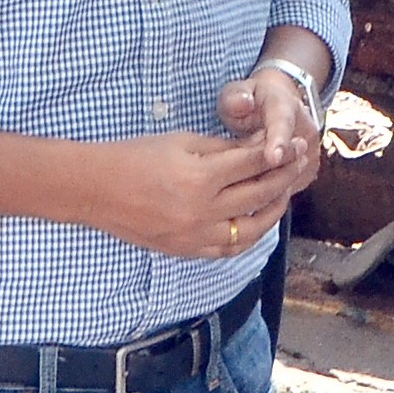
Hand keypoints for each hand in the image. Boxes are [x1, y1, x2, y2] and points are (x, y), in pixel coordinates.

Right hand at [77, 131, 309, 259]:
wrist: (95, 189)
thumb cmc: (135, 157)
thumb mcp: (181, 142)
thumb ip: (222, 148)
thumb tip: (258, 147)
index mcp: (200, 177)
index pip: (253, 164)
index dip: (277, 152)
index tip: (294, 145)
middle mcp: (202, 210)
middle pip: (258, 194)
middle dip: (283, 176)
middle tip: (298, 164)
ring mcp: (194, 235)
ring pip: (250, 229)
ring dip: (272, 211)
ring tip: (282, 195)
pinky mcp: (186, 250)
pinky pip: (227, 249)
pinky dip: (247, 237)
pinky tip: (256, 223)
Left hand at [216, 64, 325, 193]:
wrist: (277, 106)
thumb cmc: (251, 101)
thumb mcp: (238, 91)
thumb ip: (235, 96)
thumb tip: (241, 103)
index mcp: (286, 108)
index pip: (283, 125)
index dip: (279, 142)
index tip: (273, 158)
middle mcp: (305, 132)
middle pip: (288, 160)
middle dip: (261, 172)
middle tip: (231, 179)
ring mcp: (310, 154)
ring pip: (289, 180)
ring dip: (264, 186)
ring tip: (236, 183)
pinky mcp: (307, 172)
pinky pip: (288, 190)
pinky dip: (268, 196)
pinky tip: (247, 196)